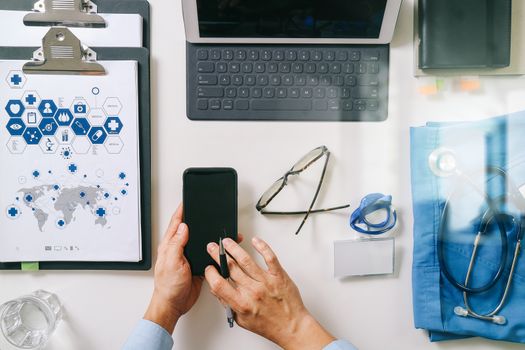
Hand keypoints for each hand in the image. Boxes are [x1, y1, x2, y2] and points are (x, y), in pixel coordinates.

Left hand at [144, 205, 201, 333]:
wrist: (174, 305)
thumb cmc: (168, 287)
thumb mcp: (172, 262)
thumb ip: (177, 244)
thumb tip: (183, 226)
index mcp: (170, 246)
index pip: (176, 223)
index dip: (182, 211)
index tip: (187, 200)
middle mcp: (179, 249)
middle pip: (189, 229)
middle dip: (195, 218)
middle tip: (203, 208)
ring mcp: (188, 257)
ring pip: (199, 240)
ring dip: (205, 234)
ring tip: (213, 224)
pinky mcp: (197, 265)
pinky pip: (205, 253)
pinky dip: (211, 248)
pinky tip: (217, 245)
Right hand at [205, 237, 334, 349]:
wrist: (291, 327)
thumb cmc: (269, 325)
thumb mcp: (242, 320)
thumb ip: (228, 304)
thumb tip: (217, 290)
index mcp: (241, 304)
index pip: (219, 284)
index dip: (210, 274)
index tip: (209, 268)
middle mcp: (253, 291)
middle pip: (230, 267)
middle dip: (218, 255)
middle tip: (213, 248)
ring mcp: (266, 282)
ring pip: (246, 260)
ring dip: (234, 248)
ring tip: (228, 242)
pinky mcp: (279, 276)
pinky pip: (270, 257)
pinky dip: (262, 247)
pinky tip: (255, 241)